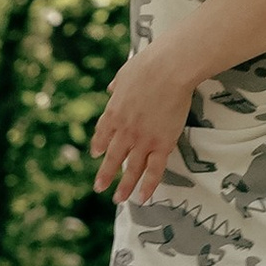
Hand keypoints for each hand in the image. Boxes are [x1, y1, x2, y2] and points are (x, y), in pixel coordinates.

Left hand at [91, 51, 196, 203]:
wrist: (168, 69)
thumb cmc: (148, 66)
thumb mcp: (124, 74)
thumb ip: (118, 85)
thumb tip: (111, 88)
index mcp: (113, 112)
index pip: (103, 134)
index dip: (99, 145)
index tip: (97, 153)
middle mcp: (124, 130)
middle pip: (113, 157)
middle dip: (105, 173)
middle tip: (99, 187)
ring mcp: (142, 140)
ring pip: (131, 169)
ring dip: (124, 186)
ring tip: (118, 200)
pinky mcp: (162, 144)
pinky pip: (154, 170)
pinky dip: (148, 185)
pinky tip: (143, 197)